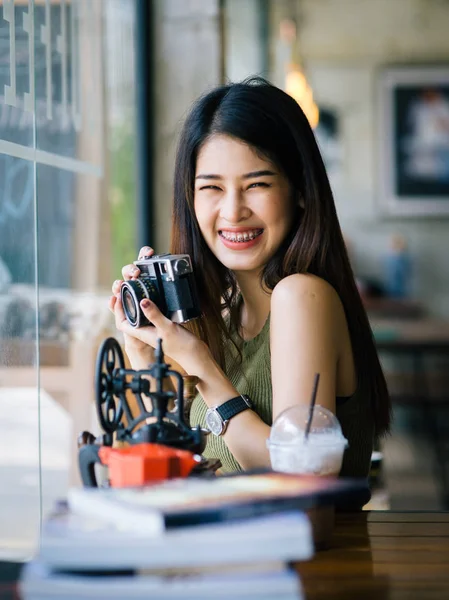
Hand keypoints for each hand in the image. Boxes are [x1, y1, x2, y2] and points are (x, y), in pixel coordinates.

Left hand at [109, 246, 207, 376]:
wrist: (194, 355)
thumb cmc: (181, 346)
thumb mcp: (167, 328)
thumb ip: (154, 315)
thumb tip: (142, 301)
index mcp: (143, 333)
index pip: (122, 323)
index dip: (118, 310)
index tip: (119, 297)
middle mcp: (146, 332)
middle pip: (129, 318)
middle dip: (125, 303)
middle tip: (125, 289)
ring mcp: (154, 329)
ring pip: (139, 316)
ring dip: (135, 304)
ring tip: (135, 290)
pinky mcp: (162, 327)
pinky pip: (150, 315)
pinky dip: (148, 306)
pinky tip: (153, 298)